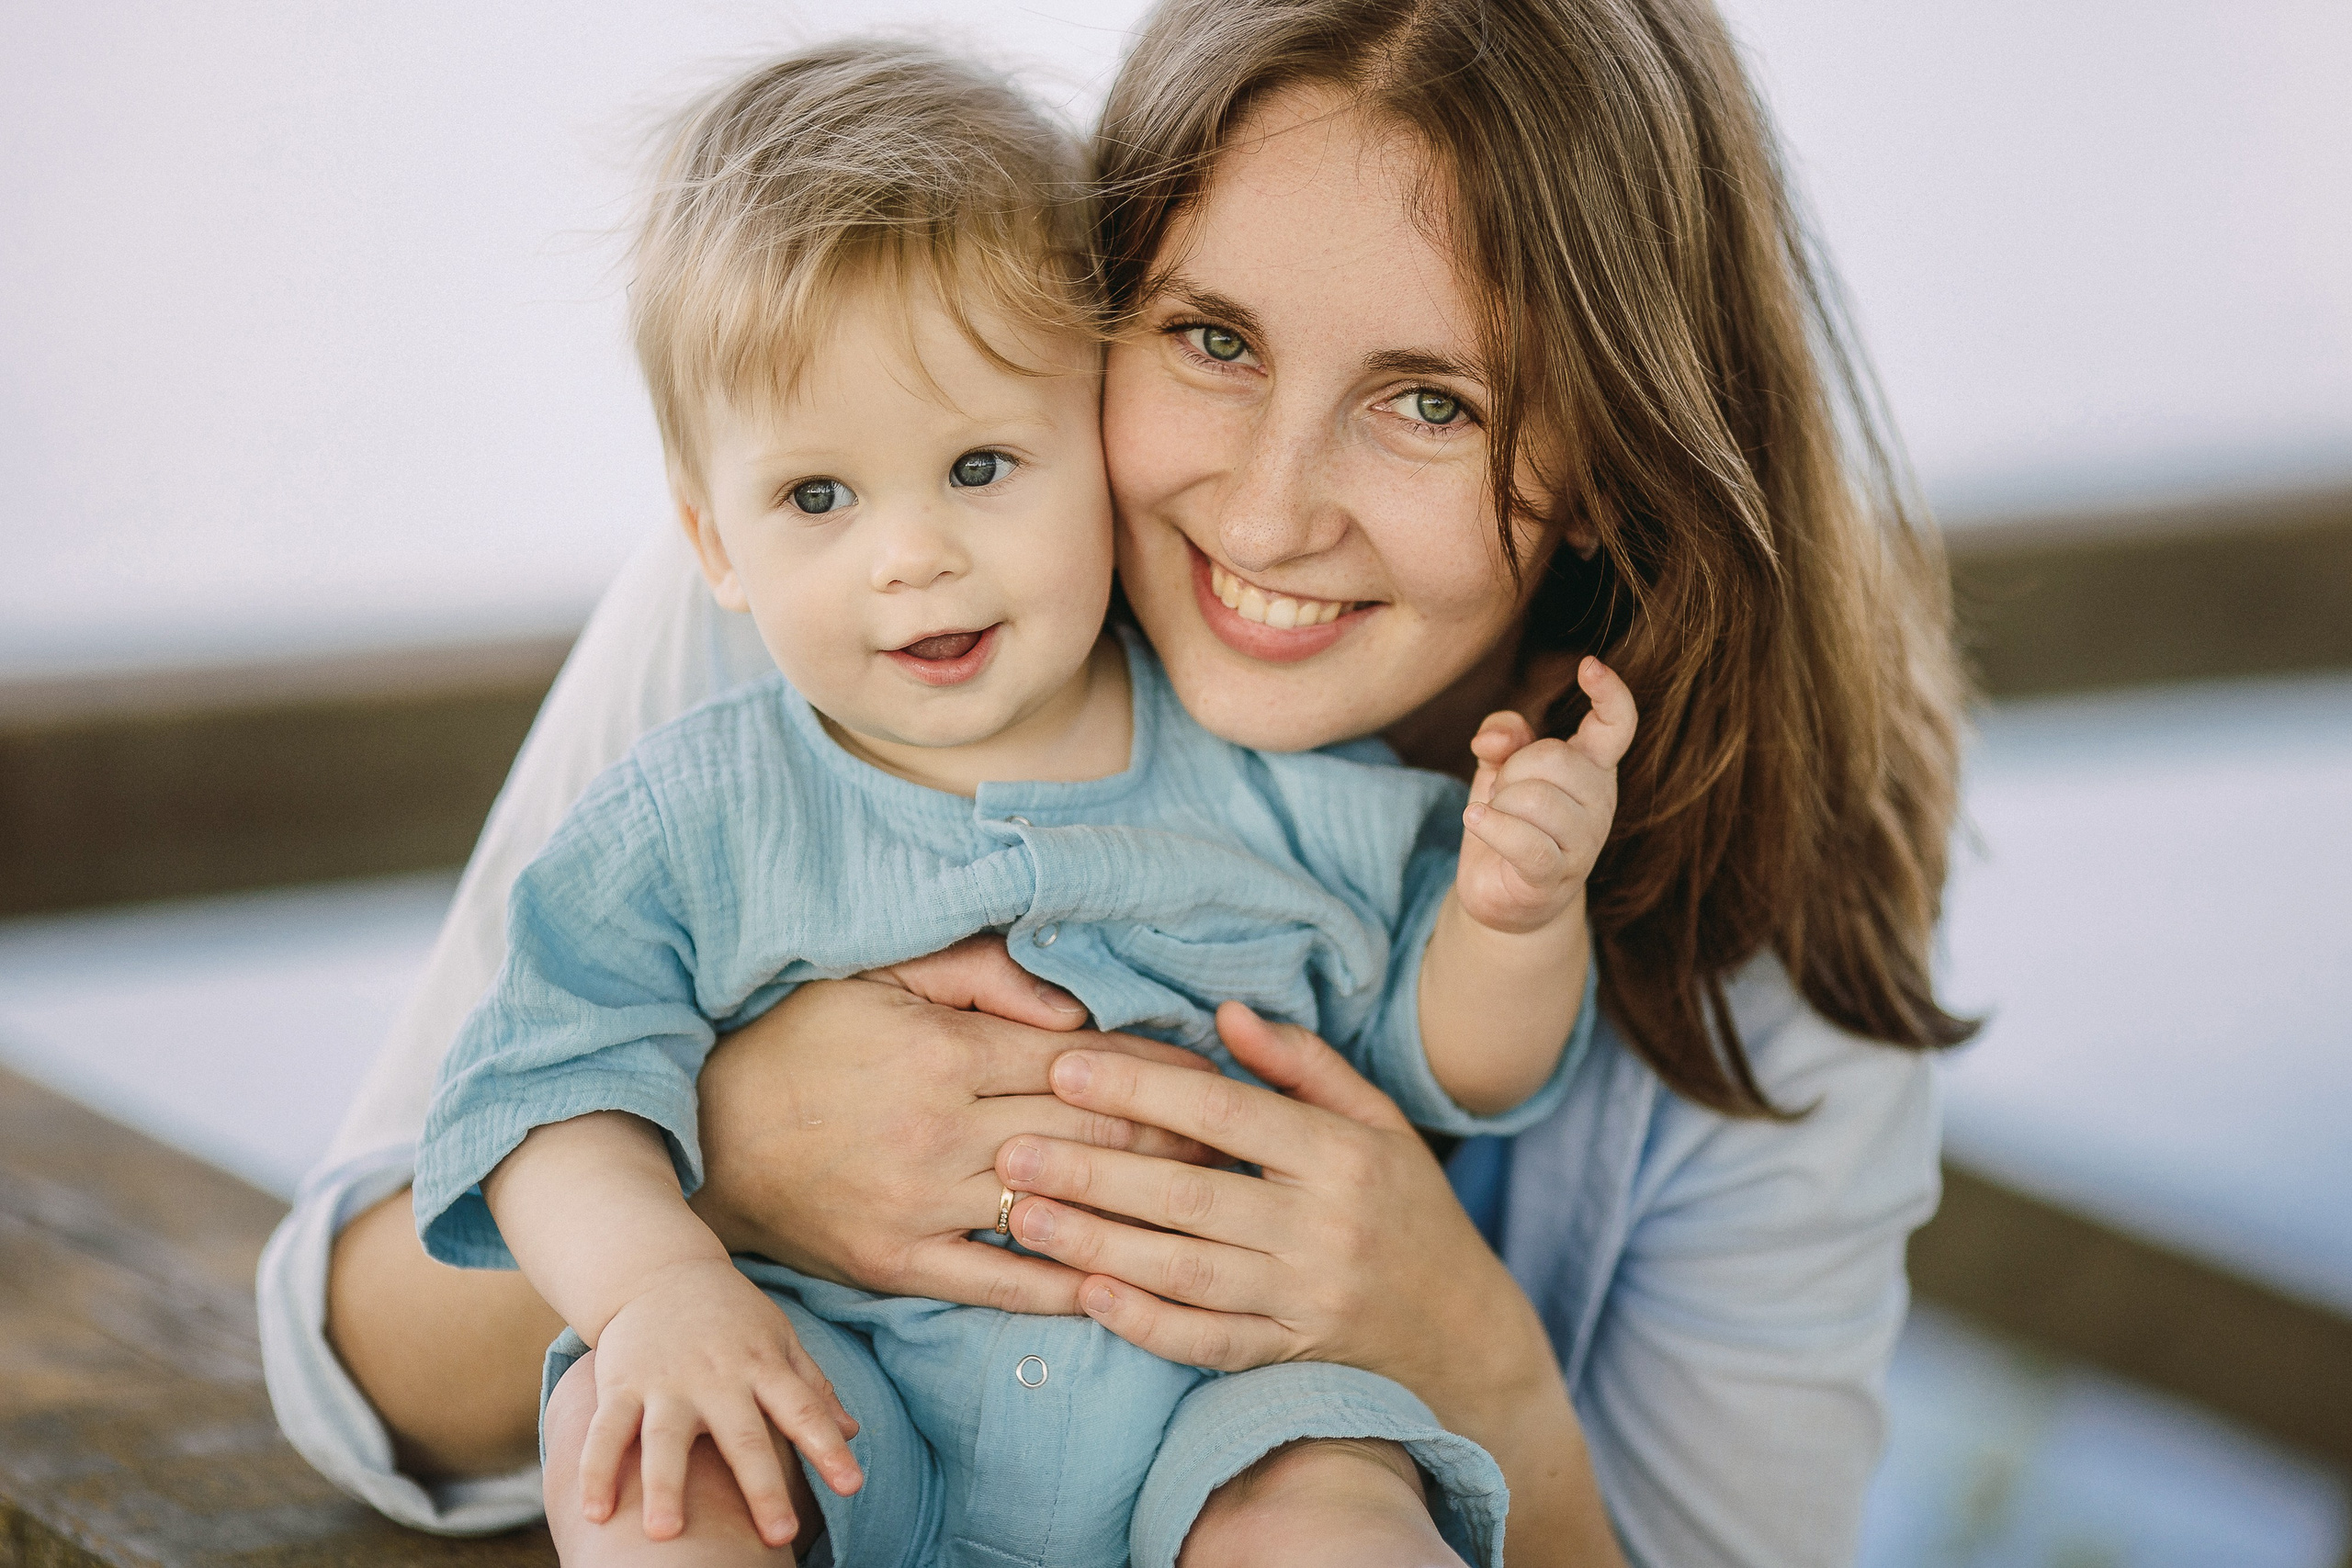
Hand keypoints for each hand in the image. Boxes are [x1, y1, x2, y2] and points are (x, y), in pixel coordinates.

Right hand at [580, 1259, 860, 1544]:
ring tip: (665, 1534)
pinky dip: (596, 1471)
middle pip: (744, 1437)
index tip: (852, 1486)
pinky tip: (596, 1513)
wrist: (659, 1270)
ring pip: (666, 1438)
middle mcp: (718, 1377)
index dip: (828, 1448)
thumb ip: (812, 1387)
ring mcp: (666, 1381)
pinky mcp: (621, 1383)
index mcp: (762, 1366)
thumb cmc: (731, 1316)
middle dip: (763, 1486)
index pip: (803, 1410)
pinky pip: (606, 1431)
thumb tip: (852, 1432)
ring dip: (665, 1486)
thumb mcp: (778, 1339)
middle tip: (780, 1536)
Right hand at [687, 935, 1219, 1313]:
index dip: (1158, 1070)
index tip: (1215, 1076)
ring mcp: (923, 1205)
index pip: (1083, 1063)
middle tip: (1238, 1147)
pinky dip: (1069, 1285)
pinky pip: (1003, 1283)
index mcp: (946, 1055)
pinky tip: (1128, 1284)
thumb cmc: (797, 1040)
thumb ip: (980, 979)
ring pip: (1058, 1211)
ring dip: (1140, 1214)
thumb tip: (1073, 1008)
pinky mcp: (901, 1264)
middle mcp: (943, 1133)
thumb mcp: (878, 977)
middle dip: (1174, 1140)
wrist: (701, 1135)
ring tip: (1208, 1214)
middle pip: (1089, 1138)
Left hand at [992, 1005, 1556, 1428]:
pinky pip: (1206, 1343)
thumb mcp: (1375, 1119)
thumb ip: (1301, 1065)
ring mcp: (1304, 1300)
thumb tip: (1225, 1011)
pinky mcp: (1287, 1357)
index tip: (1065, 1067)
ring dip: (1096, 1245)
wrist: (1460, 1329)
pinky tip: (1085, 1295)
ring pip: (1185, 1272)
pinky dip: (1144, 1324)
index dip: (1140, 1089)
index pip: (1225, 1115)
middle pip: (1190, 1196)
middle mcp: (1323, 1229)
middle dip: (1093, 1170)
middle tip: (1013, 1147)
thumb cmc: (1405, 1204)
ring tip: (1022, 1216)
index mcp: (1341, 1156)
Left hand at [1457, 657, 1635, 933]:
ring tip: (1499, 819)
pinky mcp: (1555, 876)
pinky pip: (1525, 843)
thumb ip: (1504, 736)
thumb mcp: (1501, 766)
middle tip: (1503, 793)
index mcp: (1592, 766)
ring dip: (1498, 805)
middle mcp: (1599, 802)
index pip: (1618, 724)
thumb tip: (1495, 740)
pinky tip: (1475, 820)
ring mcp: (1583, 843)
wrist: (1504, 896)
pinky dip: (1493, 827)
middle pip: (1553, 758)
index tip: (1589, 665)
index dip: (1610, 693)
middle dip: (1512, 769)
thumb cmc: (1509, 820)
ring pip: (1534, 799)